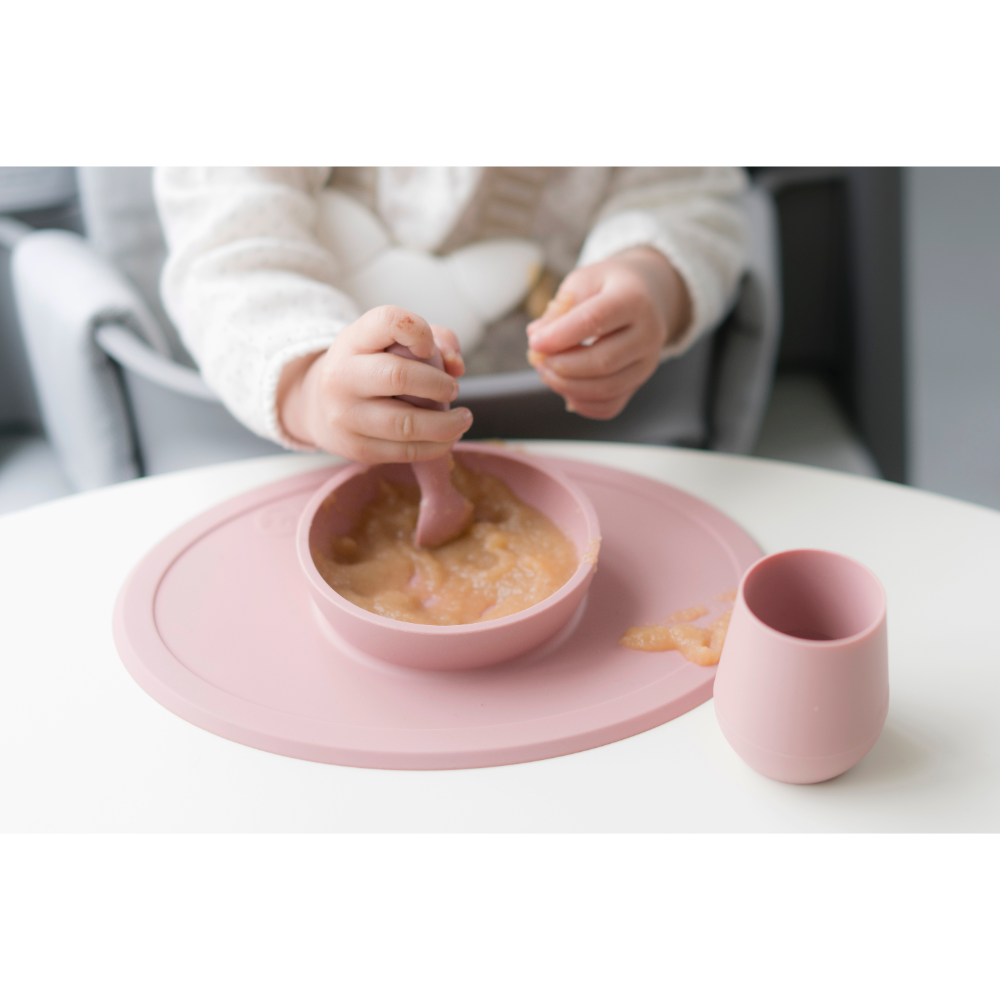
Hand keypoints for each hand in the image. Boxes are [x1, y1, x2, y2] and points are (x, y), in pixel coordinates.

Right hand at [278, 306, 472, 462]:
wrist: (319, 407)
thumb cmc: (370, 367)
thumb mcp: (390, 342)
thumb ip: (435, 340)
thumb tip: (457, 366)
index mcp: (352, 341)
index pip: (387, 321)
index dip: (419, 331)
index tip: (429, 348)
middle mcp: (343, 377)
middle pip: (398, 376)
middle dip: (438, 384)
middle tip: (453, 389)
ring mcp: (347, 416)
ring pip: (405, 424)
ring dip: (446, 424)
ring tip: (463, 419)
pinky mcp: (357, 448)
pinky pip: (406, 452)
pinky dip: (437, 446)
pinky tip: (448, 437)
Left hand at [525, 247, 691, 419]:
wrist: (647, 295)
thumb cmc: (608, 286)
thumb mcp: (584, 280)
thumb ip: (559, 307)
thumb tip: (536, 335)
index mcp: (634, 298)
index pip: (594, 320)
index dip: (559, 336)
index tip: (534, 342)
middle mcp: (648, 333)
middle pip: (602, 362)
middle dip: (561, 365)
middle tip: (537, 358)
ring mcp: (647, 362)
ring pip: (605, 389)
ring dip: (566, 386)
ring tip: (546, 371)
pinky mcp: (639, 382)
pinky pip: (609, 406)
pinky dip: (581, 403)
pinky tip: (564, 387)